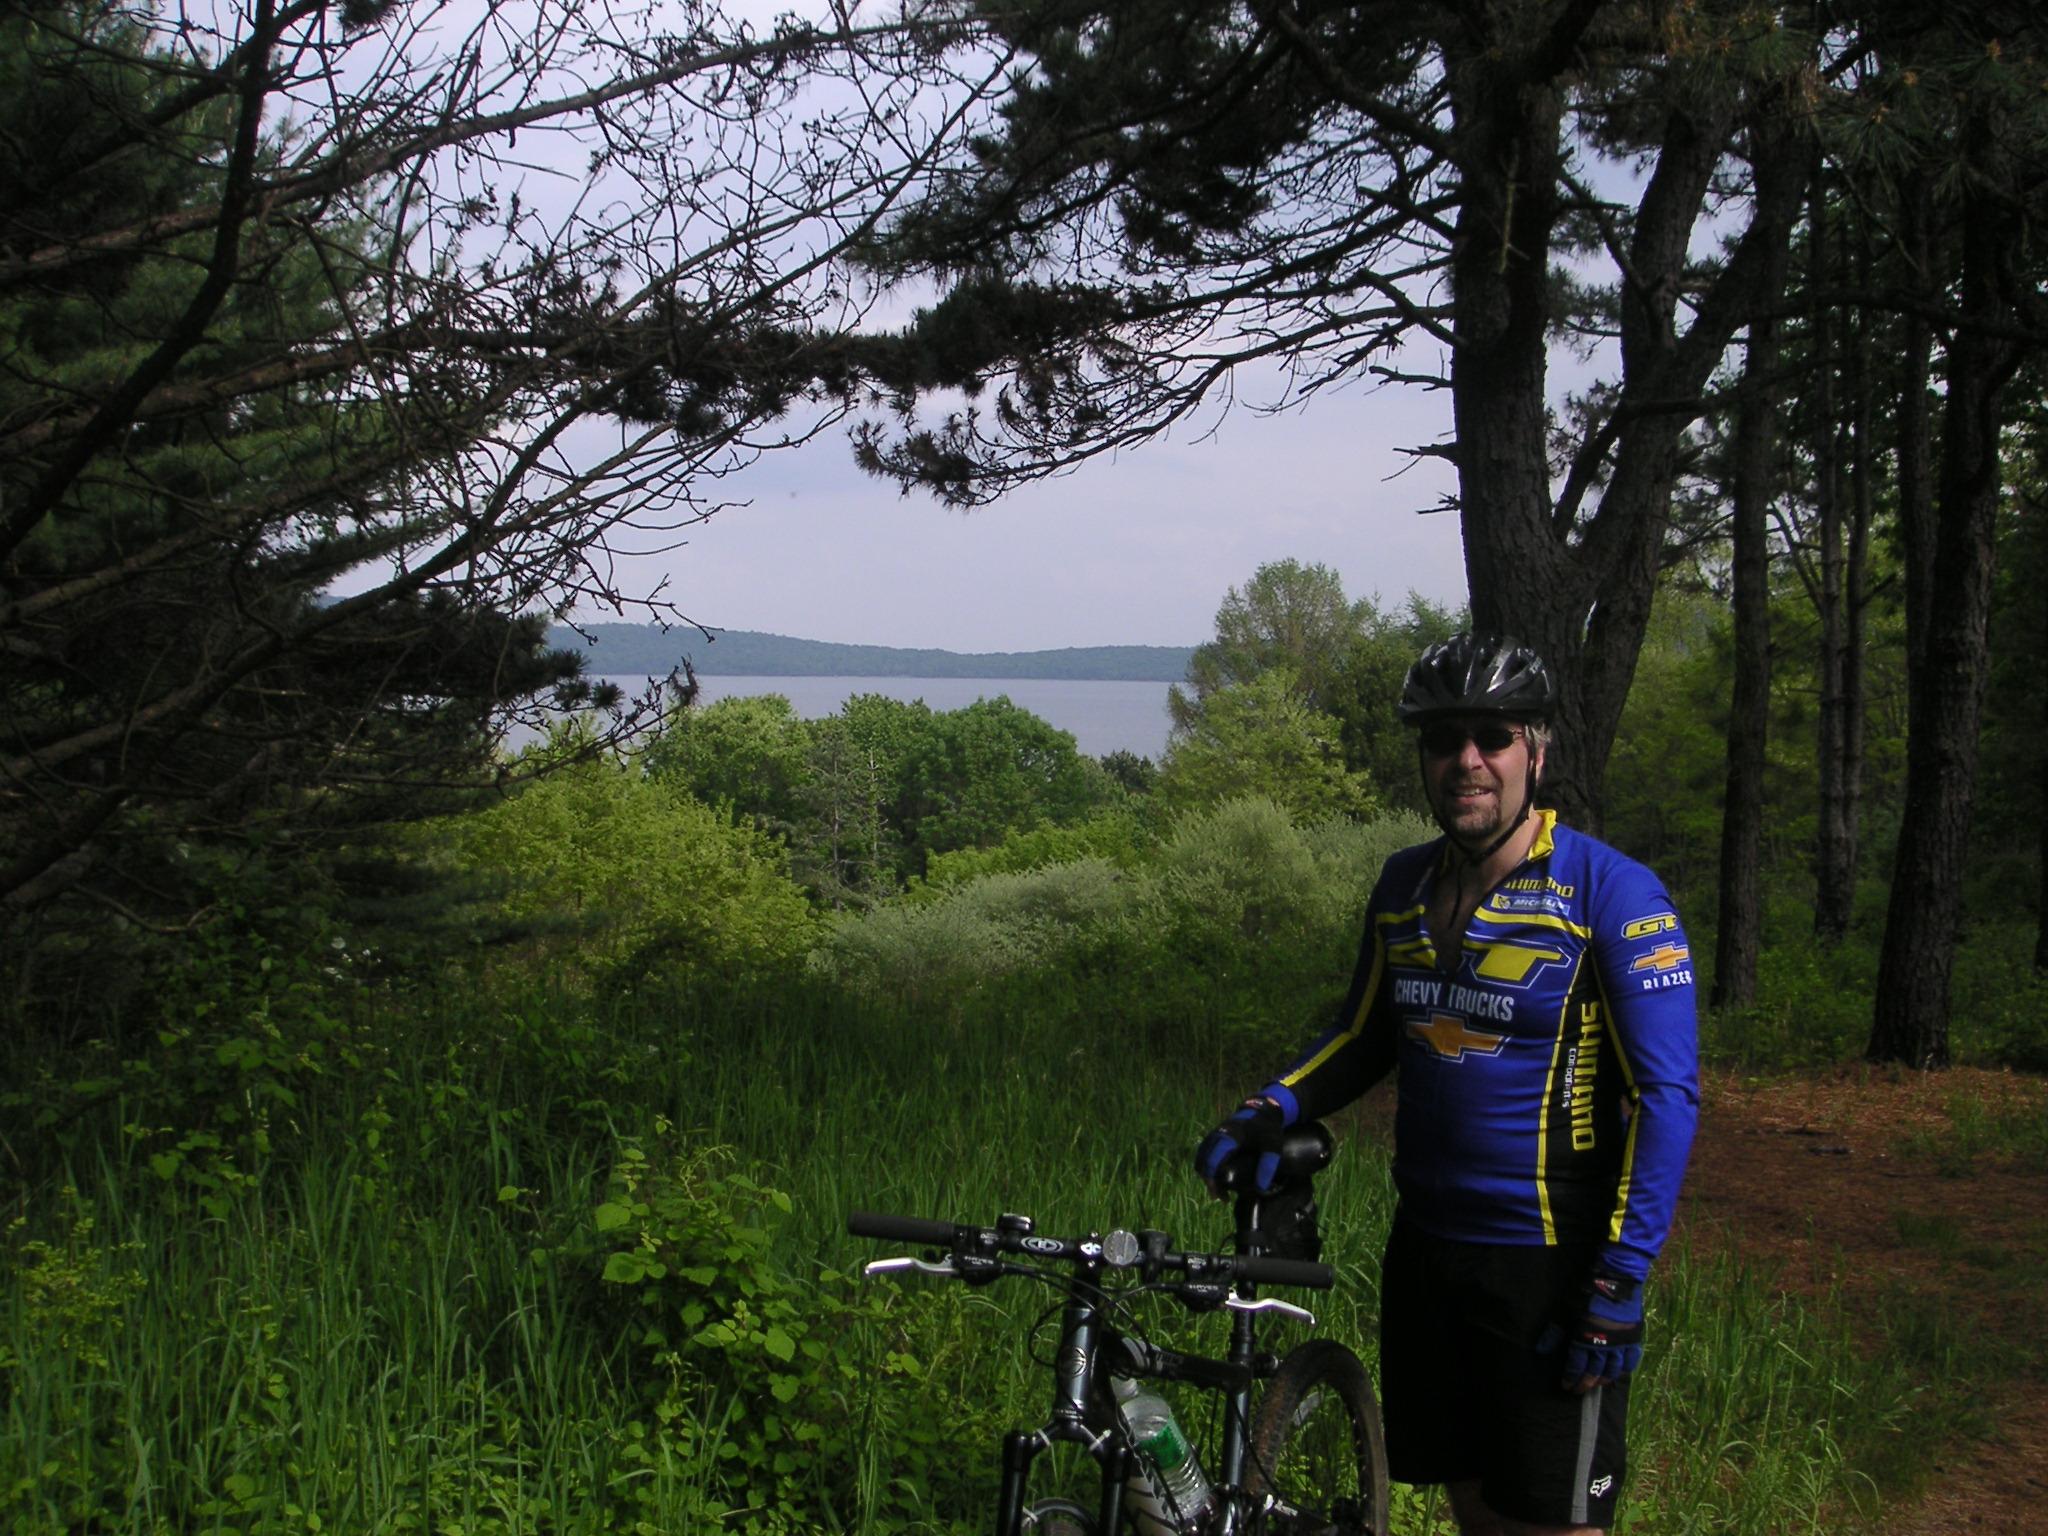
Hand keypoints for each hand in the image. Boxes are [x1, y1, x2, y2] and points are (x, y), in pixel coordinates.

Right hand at [1193, 1088, 1292, 1193]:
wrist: (1264, 1109)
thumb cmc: (1268, 1128)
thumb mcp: (1273, 1146)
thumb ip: (1268, 1165)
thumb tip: (1260, 1188)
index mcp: (1231, 1136)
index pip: (1214, 1158)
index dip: (1213, 1176)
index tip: (1220, 1193)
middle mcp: (1219, 1134)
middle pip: (1203, 1160)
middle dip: (1209, 1180)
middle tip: (1221, 1197)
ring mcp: (1215, 1134)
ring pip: (1201, 1157)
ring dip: (1206, 1174)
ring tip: (1219, 1190)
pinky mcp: (1216, 1136)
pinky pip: (1204, 1152)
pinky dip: (1207, 1166)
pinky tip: (1216, 1177)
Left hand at [1557, 1270, 1643, 1392]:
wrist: (1615, 1280)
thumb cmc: (1586, 1293)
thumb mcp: (1565, 1310)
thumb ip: (1555, 1332)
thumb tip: (1541, 1350)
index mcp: (1585, 1338)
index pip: (1577, 1364)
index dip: (1571, 1376)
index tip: (1567, 1386)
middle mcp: (1604, 1345)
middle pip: (1595, 1370)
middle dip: (1586, 1383)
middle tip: (1580, 1391)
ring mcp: (1621, 1342)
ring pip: (1614, 1369)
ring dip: (1604, 1379)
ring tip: (1598, 1385)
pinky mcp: (1634, 1337)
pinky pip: (1632, 1359)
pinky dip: (1625, 1368)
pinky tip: (1620, 1372)